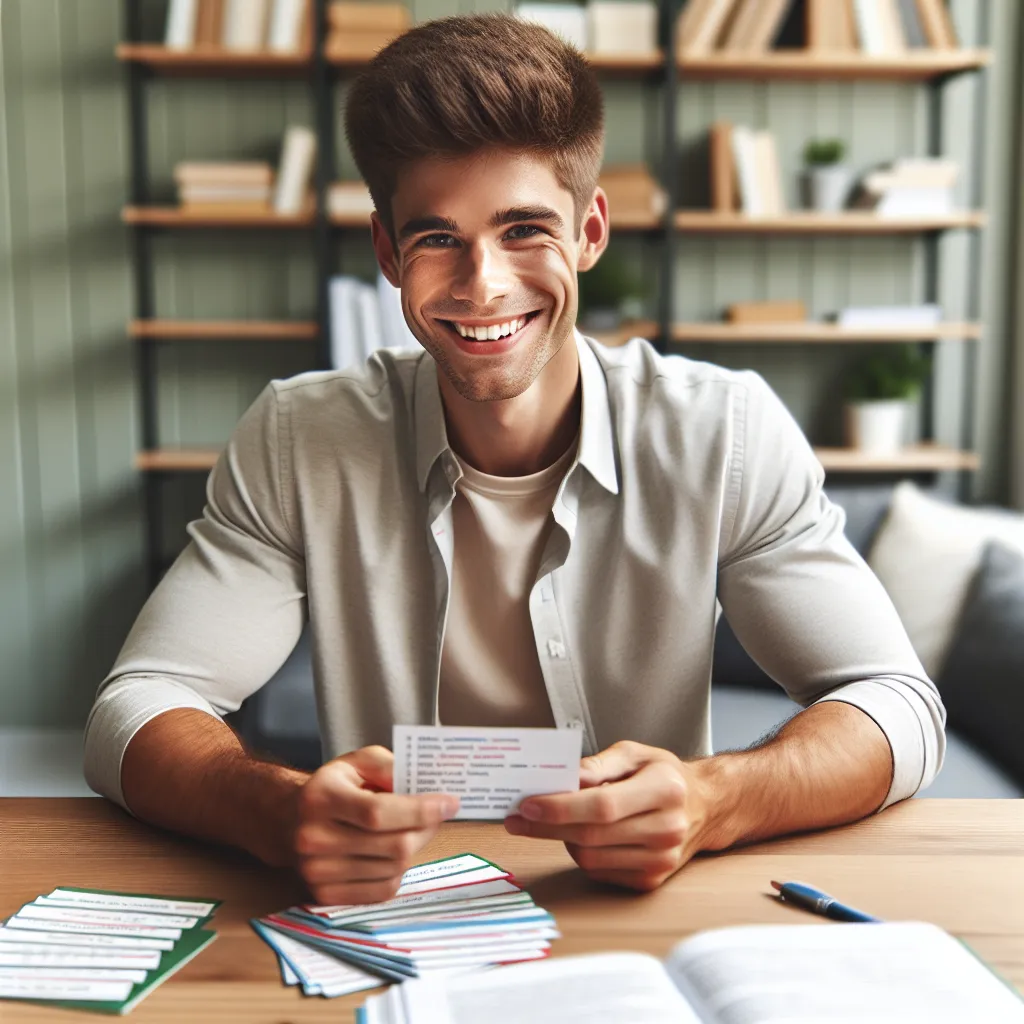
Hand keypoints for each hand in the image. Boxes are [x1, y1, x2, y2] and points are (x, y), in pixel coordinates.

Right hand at [293, 745, 459, 904]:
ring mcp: (317, 872)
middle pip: (392, 846)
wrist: (291, 820)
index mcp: (321, 798)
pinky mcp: (326, 895)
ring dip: (415, 848)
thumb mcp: (358, 761)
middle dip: (426, 829)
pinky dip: (399, 871)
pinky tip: (394, 852)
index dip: (419, 810)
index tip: (450, 803)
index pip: (378, 812)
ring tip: (414, 829)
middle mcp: (313, 838)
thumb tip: (425, 788)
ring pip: (393, 869)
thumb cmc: (335, 787)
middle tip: (438, 815)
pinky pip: (383, 890)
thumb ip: (390, 767)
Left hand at [504, 741, 712, 891]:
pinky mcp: (651, 880)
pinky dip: (581, 854)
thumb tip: (563, 778)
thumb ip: (598, 764)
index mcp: (665, 790)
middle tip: (516, 818)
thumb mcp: (635, 753)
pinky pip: (600, 872)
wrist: (704, 807)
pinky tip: (579, 835)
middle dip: (546, 826)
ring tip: (552, 821)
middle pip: (592, 835)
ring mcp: (661, 860)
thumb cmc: (663, 775)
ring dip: (562, 839)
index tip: (527, 804)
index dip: (561, 807)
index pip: (603, 805)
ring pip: (591, 858)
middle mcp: (667, 829)